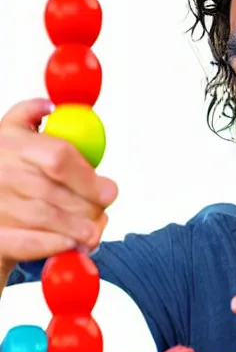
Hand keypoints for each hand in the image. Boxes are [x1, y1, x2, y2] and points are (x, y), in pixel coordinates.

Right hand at [0, 99, 117, 272]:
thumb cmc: (3, 174)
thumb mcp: (9, 135)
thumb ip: (29, 117)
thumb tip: (46, 106)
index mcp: (9, 143)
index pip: (58, 157)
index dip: (88, 178)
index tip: (109, 191)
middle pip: (56, 190)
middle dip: (87, 206)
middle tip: (102, 215)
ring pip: (45, 217)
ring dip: (77, 227)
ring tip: (93, 233)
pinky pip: (27, 242)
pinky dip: (55, 244)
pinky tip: (71, 245)